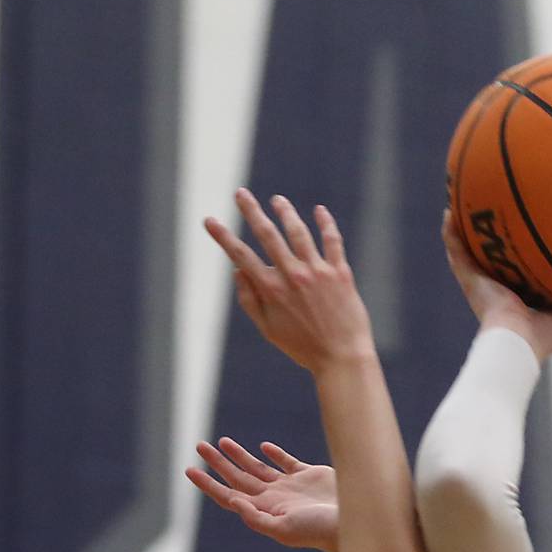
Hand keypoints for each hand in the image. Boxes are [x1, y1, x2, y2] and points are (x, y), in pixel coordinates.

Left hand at [187, 438, 338, 551]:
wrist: (355, 523)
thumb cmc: (320, 531)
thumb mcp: (285, 529)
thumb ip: (257, 518)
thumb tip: (232, 500)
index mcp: (265, 510)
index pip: (229, 495)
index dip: (208, 483)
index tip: (190, 469)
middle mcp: (274, 498)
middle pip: (238, 478)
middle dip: (217, 463)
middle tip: (198, 445)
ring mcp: (291, 487)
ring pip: (258, 468)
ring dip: (239, 456)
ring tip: (221, 441)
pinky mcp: (310, 477)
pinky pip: (286, 463)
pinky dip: (274, 454)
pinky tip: (263, 447)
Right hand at [204, 189, 374, 372]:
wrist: (342, 358)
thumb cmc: (303, 347)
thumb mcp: (268, 329)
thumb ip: (250, 300)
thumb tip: (237, 271)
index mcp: (271, 290)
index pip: (241, 255)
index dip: (223, 236)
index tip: (209, 220)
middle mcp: (293, 276)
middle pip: (268, 235)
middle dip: (251, 211)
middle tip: (240, 193)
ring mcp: (318, 272)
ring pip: (299, 232)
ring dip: (286, 212)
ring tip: (278, 201)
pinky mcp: (340, 274)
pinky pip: (332, 241)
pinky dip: (326, 223)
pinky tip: (319, 211)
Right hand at [442, 213, 551, 362]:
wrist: (518, 344)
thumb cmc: (548, 338)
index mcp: (523, 297)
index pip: (523, 270)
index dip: (525, 254)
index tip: (531, 233)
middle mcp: (500, 287)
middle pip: (495, 255)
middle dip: (495, 236)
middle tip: (497, 208)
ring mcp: (481, 283)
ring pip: (471, 249)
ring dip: (467, 227)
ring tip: (464, 202)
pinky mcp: (468, 279)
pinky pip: (455, 250)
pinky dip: (450, 232)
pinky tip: (449, 211)